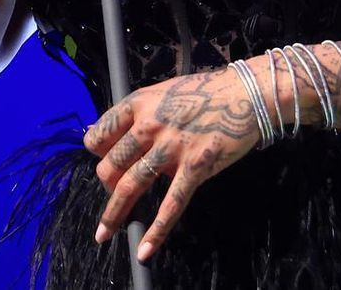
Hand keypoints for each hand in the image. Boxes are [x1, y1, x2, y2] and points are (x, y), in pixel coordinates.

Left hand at [82, 66, 260, 262]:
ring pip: (130, 186)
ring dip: (114, 215)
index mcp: (138, 104)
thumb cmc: (204, 91)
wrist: (244, 94)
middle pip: (111, 165)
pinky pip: (170, 205)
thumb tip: (125, 143)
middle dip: (106, 186)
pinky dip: (156, 231)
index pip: (99, 134)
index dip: (96, 153)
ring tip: (104, 234)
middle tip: (113, 194)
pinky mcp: (194, 168)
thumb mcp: (163, 92)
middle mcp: (149, 125)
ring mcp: (171, 148)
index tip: (102, 161)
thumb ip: (142, 115)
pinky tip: (144, 249)